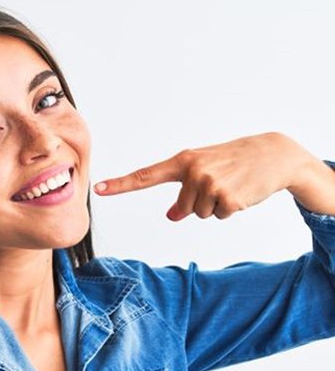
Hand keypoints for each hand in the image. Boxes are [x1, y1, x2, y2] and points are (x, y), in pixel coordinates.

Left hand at [93, 132, 313, 220]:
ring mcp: (210, 184)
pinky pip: (219, 216)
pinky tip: (240, 192)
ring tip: (230, 186)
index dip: (121, 185)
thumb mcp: (204, 171)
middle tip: (220, 184)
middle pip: (183, 208)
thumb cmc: (233, 162)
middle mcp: (193, 171)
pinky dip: (230, 209)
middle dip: (200, 203)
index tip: (98, 189)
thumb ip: (183, 191)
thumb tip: (171, 216)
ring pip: (200, 214)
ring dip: (216, 206)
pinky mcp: (228, 198)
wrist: (272, 154)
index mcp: (183, 161)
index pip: (146, 176)